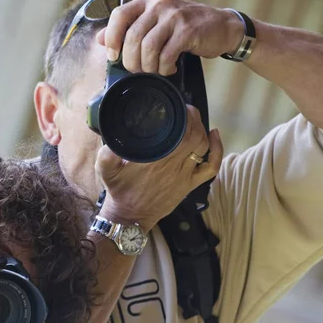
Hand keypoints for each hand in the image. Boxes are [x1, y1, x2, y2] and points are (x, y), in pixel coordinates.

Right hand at [95, 106, 222, 230]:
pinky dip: (217, 151)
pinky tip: (214, 136)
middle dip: (194, 119)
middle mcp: (173, 166)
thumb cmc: (119, 191)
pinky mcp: (189, 185)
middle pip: (195, 136)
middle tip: (186, 110)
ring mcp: (184, 176)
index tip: (179, 106)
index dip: (185, 116)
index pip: (181, 132)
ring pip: (203, 147)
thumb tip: (112, 136)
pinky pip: (211, 168)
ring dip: (203, 131)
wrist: (130, 217)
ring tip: (194, 122)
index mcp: (156, 159)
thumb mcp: (105, 169)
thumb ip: (107, 152)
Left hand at [96, 0, 244, 74]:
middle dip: (131, 61)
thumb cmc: (184, 28)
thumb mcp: (154, 23)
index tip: (113, 56)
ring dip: (147, 67)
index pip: (118, 16)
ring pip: (147, 48)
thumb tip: (98, 39)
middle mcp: (159, 5)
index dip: (111, 39)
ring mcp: (174, 16)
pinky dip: (164, 68)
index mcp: (147, 1)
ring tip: (154, 71)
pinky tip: (169, 69)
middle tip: (138, 71)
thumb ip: (128, 29)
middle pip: (132, 37)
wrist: (221, 26)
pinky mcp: (187, 30)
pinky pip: (166, 55)